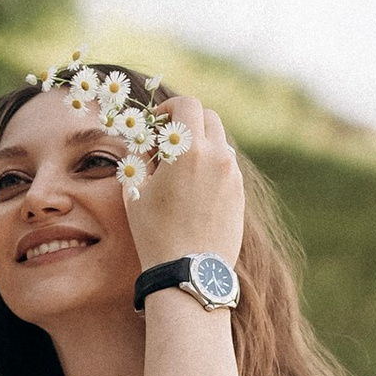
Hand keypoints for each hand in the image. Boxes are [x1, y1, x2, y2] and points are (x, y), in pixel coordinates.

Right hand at [122, 85, 244, 273]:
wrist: (189, 271)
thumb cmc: (154, 232)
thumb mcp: (134, 191)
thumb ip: (140, 155)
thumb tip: (146, 140)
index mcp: (190, 150)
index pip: (188, 105)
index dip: (170, 108)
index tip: (158, 123)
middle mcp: (218, 157)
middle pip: (209, 118)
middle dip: (188, 122)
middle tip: (169, 141)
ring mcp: (233, 176)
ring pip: (220, 143)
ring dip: (201, 145)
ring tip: (180, 169)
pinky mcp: (240, 195)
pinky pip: (227, 168)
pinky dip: (212, 167)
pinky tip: (195, 190)